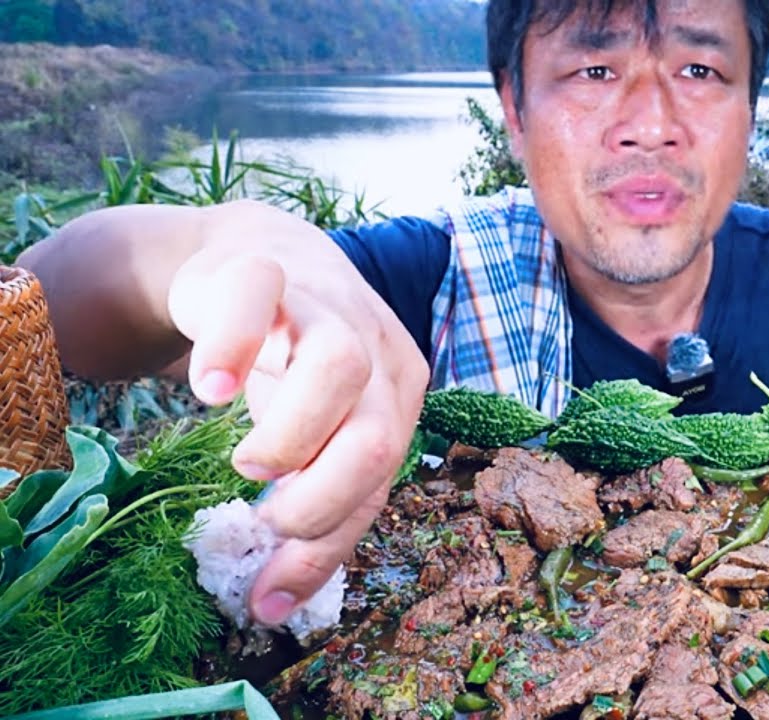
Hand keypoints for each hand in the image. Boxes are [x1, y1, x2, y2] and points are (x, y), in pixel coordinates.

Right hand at [167, 203, 429, 624]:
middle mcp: (377, 350)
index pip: (381, 482)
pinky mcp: (264, 270)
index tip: (267, 597)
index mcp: (400, 394)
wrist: (254, 257)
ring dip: (295, 433)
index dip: (326, 546)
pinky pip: (258, 297)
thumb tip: (272, 604)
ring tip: (249, 463)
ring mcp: (325, 306)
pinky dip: (232, 345)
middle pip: (379, 434)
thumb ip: (313, 505)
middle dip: (324, 496)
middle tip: (269, 519)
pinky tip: (207, 388)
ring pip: (340, 365)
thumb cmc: (291, 365)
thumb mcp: (315, 435)